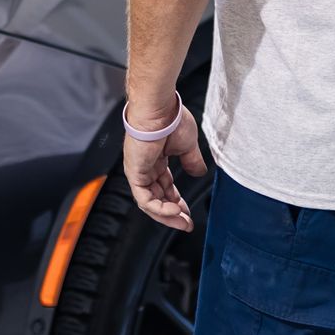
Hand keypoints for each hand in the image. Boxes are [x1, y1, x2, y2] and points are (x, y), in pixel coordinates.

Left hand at [122, 100, 205, 230]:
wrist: (159, 110)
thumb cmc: (171, 119)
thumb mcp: (187, 145)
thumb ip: (192, 161)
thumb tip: (199, 173)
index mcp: (156, 159)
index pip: (164, 187)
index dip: (177, 201)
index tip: (187, 212)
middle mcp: (145, 166)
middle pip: (157, 198)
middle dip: (173, 214)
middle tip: (186, 224)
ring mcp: (138, 171)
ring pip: (150, 203)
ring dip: (167, 216)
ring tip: (183, 222)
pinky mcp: (135, 174)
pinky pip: (145, 199)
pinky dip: (160, 208)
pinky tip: (175, 211)